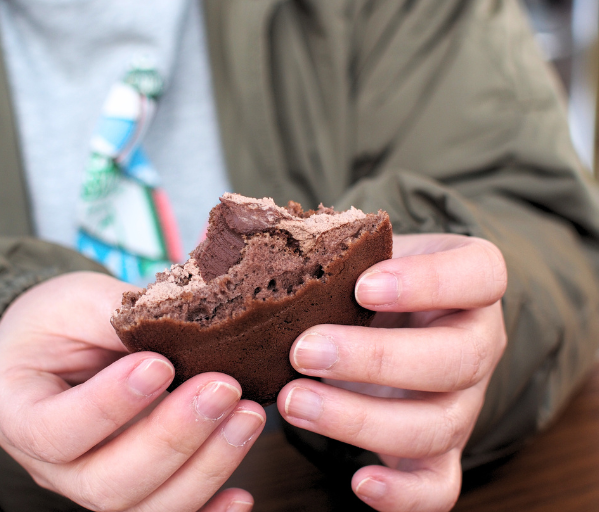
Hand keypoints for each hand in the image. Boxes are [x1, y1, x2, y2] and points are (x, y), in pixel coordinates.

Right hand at [0, 272, 264, 511]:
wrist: (58, 345)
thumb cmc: (58, 322)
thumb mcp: (74, 302)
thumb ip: (117, 316)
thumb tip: (180, 324)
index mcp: (17, 413)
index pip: (55, 431)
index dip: (109, 406)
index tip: (159, 364)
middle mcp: (51, 467)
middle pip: (106, 483)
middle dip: (173, 439)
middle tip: (223, 388)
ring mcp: (91, 486)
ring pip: (145, 507)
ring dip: (205, 467)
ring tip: (246, 416)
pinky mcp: (133, 491)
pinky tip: (242, 496)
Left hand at [278, 234, 507, 511]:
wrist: (392, 322)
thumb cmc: (368, 280)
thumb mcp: (358, 252)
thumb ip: (322, 243)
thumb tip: (241, 233)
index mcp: (468, 283)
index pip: (480, 274)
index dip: (428, 281)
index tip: (364, 285)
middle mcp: (476, 344)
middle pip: (457, 359)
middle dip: (375, 359)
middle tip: (303, 351)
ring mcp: (462, 403)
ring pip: (438, 425)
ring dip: (361, 419)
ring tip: (293, 403)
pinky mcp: (440, 451)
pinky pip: (438, 486)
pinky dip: (402, 494)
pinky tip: (358, 482)